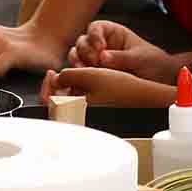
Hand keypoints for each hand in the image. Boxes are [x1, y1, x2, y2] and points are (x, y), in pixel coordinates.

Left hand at [41, 66, 176, 108]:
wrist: (145, 97)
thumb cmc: (121, 88)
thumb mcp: (89, 75)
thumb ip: (67, 75)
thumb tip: (56, 78)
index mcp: (75, 112)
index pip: (48, 103)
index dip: (46, 85)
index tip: (51, 72)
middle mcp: (81, 118)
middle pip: (56, 103)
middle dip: (56, 85)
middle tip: (58, 73)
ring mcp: (89, 116)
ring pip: (68, 101)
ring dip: (68, 86)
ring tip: (76, 76)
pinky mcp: (98, 114)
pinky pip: (81, 103)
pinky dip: (79, 91)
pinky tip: (87, 81)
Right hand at [67, 20, 181, 82]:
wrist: (163, 82)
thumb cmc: (154, 63)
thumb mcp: (141, 58)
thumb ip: (122, 57)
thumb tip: (103, 57)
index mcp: (112, 33)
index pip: (96, 28)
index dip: (94, 36)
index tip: (100, 47)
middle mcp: (100, 44)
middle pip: (82, 42)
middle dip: (85, 52)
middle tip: (94, 62)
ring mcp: (95, 60)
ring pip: (77, 57)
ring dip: (78, 64)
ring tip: (87, 73)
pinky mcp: (94, 76)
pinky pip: (80, 75)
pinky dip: (78, 78)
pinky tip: (82, 83)